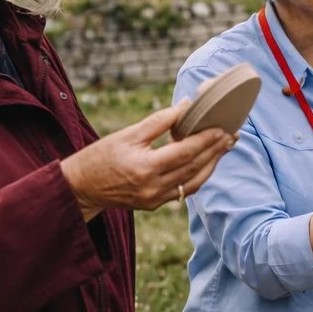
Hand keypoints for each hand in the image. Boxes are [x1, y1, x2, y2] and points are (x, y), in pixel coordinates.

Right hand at [60, 103, 233, 219]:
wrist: (81, 188)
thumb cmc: (101, 156)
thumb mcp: (128, 134)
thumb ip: (158, 122)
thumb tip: (185, 107)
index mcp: (145, 168)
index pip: (185, 153)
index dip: (206, 140)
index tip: (222, 128)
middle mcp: (154, 187)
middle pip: (194, 168)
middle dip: (215, 151)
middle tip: (232, 135)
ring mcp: (155, 199)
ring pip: (193, 183)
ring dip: (211, 165)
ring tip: (224, 147)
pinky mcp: (155, 204)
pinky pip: (183, 191)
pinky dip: (197, 176)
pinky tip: (207, 163)